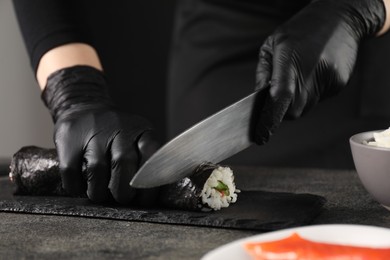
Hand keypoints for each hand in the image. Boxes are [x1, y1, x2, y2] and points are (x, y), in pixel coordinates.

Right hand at [42, 66, 158, 204]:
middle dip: (123, 190)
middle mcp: (119, 128)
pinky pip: (72, 171)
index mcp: (140, 130)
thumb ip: (146, 162)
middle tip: (122, 200)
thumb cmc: (117, 136)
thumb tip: (151, 198)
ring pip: (97, 170)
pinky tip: (82, 187)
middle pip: (123, 162)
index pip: (151, 152)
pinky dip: (77, 187)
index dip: (150, 180)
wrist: (84, 108)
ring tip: (100, 195)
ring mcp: (93, 133)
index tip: (145, 200)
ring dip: (98, 192)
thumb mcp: (138, 139)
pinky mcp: (69, 140)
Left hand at [254, 0, 385, 143]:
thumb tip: (260, 99)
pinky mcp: (339, 84)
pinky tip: (313, 74)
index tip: (263, 132)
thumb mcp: (272, 45)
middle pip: (294, 111)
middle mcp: (312, 72)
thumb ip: (264, 74)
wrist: (340, 18)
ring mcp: (329, 79)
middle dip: (283, 111)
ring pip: (307, 107)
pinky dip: (312, 93)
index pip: (281, 97)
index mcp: (290, 59)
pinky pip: (320, 99)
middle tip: (280, 98)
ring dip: (298, 101)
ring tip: (300, 77)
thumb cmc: (302, 29)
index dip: (271, 118)